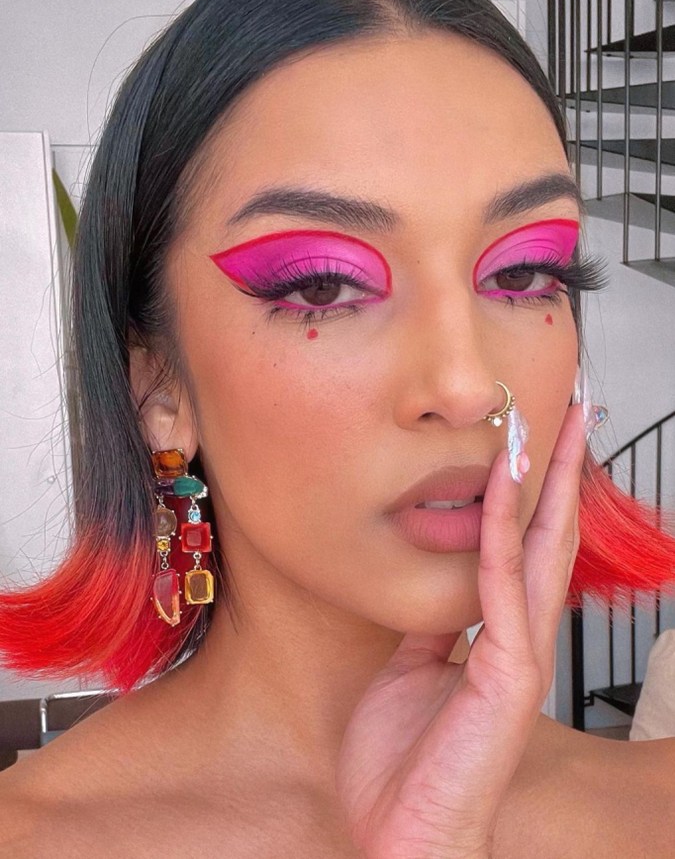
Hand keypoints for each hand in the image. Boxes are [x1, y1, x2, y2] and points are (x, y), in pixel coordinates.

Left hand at [335, 403, 586, 858]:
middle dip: (562, 473)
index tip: (532, 440)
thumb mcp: (408, 673)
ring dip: (547, 486)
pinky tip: (505, 487)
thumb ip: (429, 627)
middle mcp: (520, 638)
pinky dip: (505, 531)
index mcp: (498, 636)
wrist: (403, 836)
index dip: (533, 493)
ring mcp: (520, 655)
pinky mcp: (508, 676)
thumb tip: (433, 584)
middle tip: (575, 412)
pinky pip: (502, 586)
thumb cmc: (404, 763)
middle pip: (551, 538)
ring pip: (541, 551)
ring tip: (552, 428)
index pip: (526, 549)